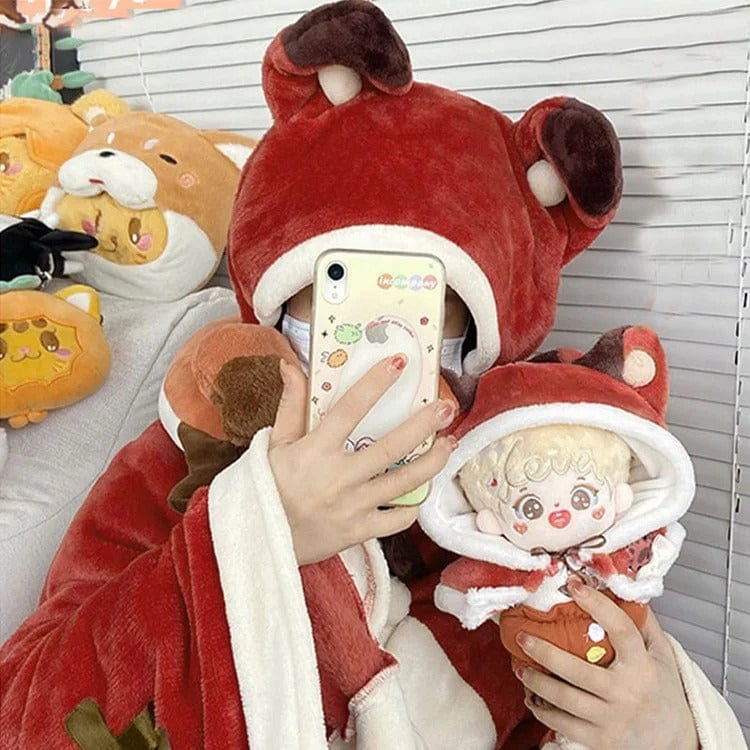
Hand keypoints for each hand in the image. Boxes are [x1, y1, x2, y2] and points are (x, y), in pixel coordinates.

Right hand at [268, 354, 456, 564]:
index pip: (350, 409)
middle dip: (424, 424)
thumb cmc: (266, 488)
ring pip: (404, 482)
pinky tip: (421, 489)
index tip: (399, 362)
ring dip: (432, 462)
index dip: (375, 383)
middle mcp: (339, 477)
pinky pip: (397, 520)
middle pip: (391, 447)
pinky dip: (412, 506)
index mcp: (316, 450)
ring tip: (449, 444)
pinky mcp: (360, 532)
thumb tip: (290, 365)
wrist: (260, 542)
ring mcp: (353, 507)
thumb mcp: (275, 443)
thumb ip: (290, 404)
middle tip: (446, 407)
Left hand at [515, 580, 698, 749]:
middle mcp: (626, 693)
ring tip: (520, 667)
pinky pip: (564, 725)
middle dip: (545, 653)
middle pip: (578, 671)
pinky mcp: (601, 741)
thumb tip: (624, 591)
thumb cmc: (665, 694)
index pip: (621, 630)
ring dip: (536, 683)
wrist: (677, 743)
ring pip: (565, 700)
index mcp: (643, 667)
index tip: (574, 585)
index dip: (597, 605)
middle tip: (523, 637)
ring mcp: (612, 719)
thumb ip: (644, 625)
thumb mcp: (662, 656)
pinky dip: (543, 711)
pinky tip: (532, 698)